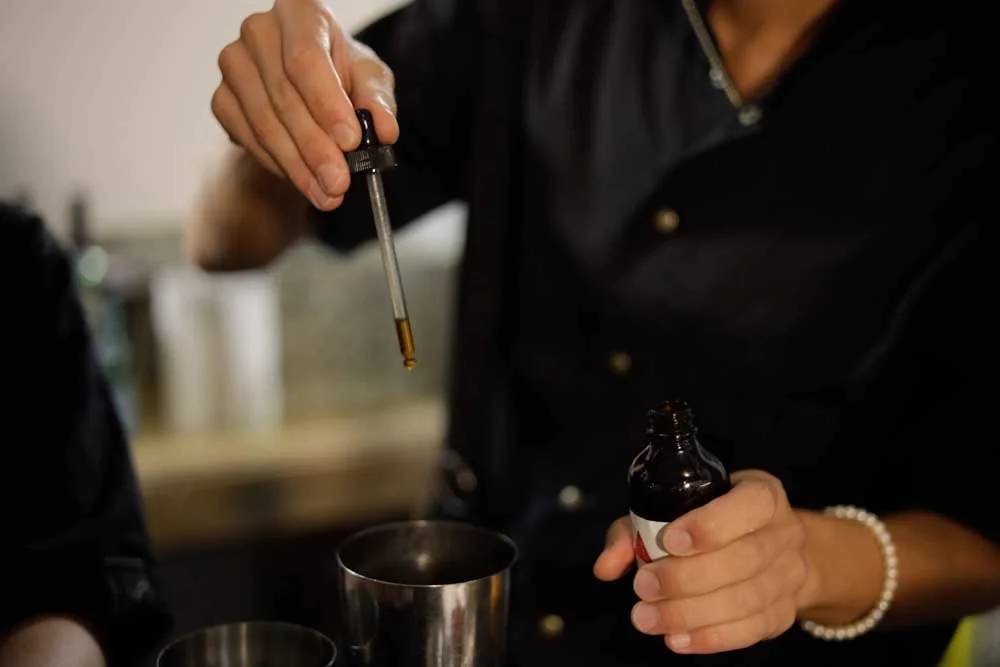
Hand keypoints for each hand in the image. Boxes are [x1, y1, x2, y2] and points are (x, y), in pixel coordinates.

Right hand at [211, 0, 398, 210]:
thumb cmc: (342, 74)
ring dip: (298, 166)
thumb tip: (385, 130)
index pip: (306, 59)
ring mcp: (234, 64)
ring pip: (264, 124)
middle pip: (284, 98)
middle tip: (339, 183)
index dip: (327, 104)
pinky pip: (249, 140)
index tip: (350, 142)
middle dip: (316, 148)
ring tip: (326, 193)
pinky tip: (303, 179)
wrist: (307, 85)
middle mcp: (259, 31)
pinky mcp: (222, 98)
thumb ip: (378, 101)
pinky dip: (279, 165)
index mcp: (300, 12)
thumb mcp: (370, 79)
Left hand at [594, 470, 815, 653]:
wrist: (769, 551)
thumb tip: (606, 566)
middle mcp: (784, 532)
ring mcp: (790, 575)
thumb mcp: (671, 511)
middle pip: (745, 559)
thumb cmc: (707, 522)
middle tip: (643, 588)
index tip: (670, 541)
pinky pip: (752, 630)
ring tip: (647, 619)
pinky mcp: (784, 612)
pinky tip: (676, 640)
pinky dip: (711, 638)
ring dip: (692, 614)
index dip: (711, 524)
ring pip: (747, 599)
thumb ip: (635, 531)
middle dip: (687, 578)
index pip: (751, 504)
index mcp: (761, 493)